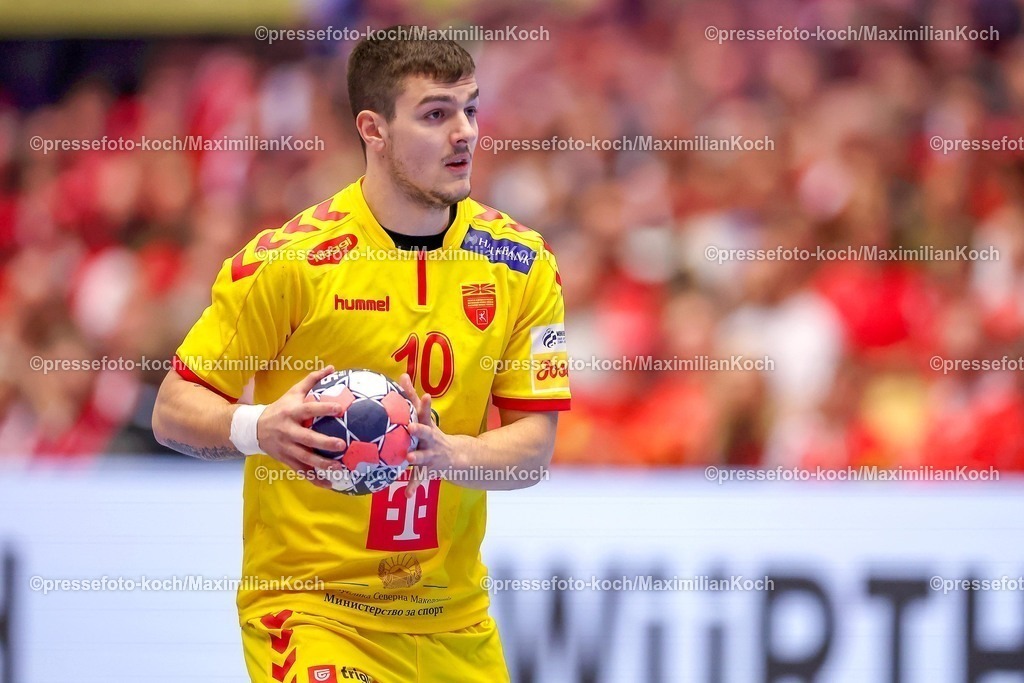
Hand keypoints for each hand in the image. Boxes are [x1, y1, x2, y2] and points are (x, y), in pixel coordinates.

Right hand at [255, 365, 348, 488]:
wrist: (254, 428)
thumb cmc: (280, 408)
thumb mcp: (292, 392)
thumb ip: (311, 380)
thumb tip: (331, 368)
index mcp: (292, 413)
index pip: (309, 409)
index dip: (324, 409)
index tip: (340, 409)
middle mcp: (289, 431)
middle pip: (307, 439)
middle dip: (324, 443)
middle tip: (342, 445)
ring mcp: (286, 448)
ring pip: (305, 459)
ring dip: (321, 465)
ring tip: (338, 468)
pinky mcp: (286, 460)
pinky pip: (301, 471)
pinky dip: (315, 479)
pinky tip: (329, 484)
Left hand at [399, 373, 458, 497]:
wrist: (457, 457)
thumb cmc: (431, 433)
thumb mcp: (424, 416)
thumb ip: (410, 397)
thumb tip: (401, 374)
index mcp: (427, 426)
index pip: (425, 412)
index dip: (425, 404)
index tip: (425, 395)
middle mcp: (431, 440)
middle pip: (426, 433)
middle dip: (419, 430)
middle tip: (410, 428)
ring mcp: (432, 455)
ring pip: (423, 457)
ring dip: (416, 458)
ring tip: (408, 459)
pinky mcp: (430, 470)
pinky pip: (420, 480)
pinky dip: (414, 487)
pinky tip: (407, 495)